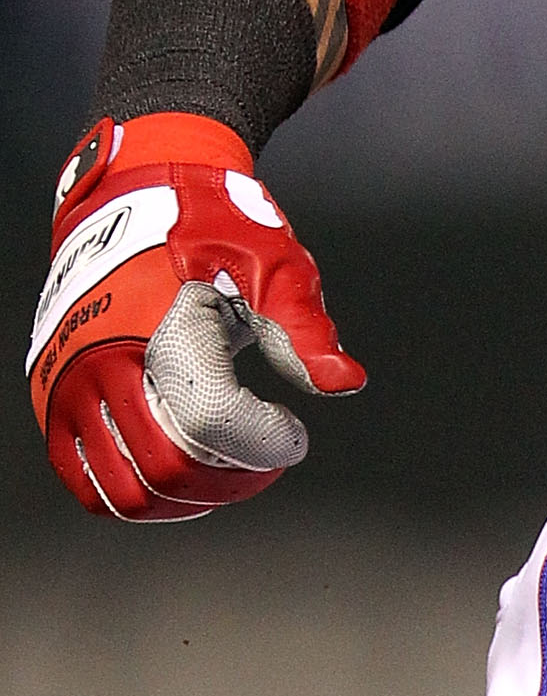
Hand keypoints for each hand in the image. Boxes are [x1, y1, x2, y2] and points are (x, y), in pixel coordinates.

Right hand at [27, 113, 364, 519]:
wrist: (138, 198)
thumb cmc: (216, 230)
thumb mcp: (276, 268)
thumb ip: (306, 333)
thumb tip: (345, 383)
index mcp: (165, 327)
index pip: (213, 423)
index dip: (266, 443)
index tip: (295, 436)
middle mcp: (104, 363)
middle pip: (170, 471)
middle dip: (232, 479)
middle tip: (268, 457)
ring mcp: (69, 385)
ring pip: (126, 491)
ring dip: (189, 497)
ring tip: (231, 467)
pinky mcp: (52, 398)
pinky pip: (88, 480)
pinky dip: (141, 493)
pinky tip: (186, 469)